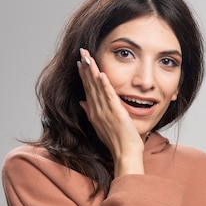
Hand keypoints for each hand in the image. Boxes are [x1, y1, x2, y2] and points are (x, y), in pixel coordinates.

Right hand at [77, 48, 143, 175]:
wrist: (125, 153)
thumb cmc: (116, 141)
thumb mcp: (100, 126)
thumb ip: (91, 113)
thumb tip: (82, 102)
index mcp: (94, 113)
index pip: (87, 90)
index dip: (83, 75)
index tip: (80, 63)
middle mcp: (97, 111)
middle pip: (89, 86)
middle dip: (85, 68)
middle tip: (81, 52)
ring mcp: (105, 112)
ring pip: (96, 88)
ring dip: (92, 72)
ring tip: (87, 57)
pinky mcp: (116, 114)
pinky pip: (109, 97)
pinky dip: (104, 85)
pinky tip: (101, 74)